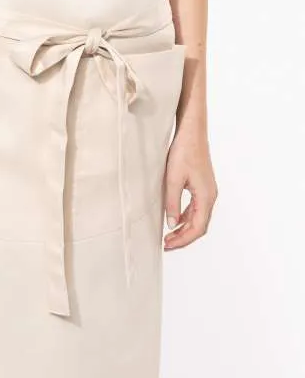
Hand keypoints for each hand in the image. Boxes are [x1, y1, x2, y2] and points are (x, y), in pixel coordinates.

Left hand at [163, 120, 216, 250]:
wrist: (192, 132)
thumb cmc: (183, 152)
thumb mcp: (173, 179)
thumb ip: (172, 203)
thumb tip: (171, 225)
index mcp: (206, 197)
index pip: (198, 227)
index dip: (183, 240)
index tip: (167, 245)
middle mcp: (210, 196)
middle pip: (200, 225)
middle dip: (184, 237)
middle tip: (166, 244)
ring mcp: (208, 191)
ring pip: (198, 217)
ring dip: (185, 228)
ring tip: (169, 235)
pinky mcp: (203, 185)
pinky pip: (196, 208)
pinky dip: (186, 217)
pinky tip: (175, 219)